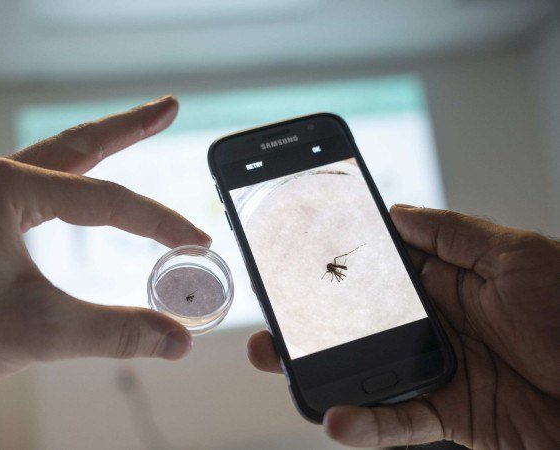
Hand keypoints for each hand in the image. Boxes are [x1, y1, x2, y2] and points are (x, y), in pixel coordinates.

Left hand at [0, 95, 210, 399]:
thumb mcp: (38, 331)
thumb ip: (115, 332)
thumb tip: (176, 340)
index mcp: (7, 188)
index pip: (107, 199)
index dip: (159, 222)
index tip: (197, 241)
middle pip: (80, 144)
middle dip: (128, 126)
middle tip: (168, 106)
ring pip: (59, 160)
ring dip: (102, 144)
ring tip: (138, 126)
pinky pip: (43, 186)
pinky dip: (77, 177)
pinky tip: (87, 182)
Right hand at [248, 206, 559, 447]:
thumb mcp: (517, 256)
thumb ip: (453, 234)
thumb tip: (397, 212)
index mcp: (449, 279)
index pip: (380, 267)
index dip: (338, 260)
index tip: (295, 255)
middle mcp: (437, 322)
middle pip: (360, 320)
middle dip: (313, 318)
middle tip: (274, 314)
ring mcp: (439, 369)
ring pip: (366, 370)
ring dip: (321, 370)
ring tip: (280, 362)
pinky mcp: (448, 414)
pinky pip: (396, 422)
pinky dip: (364, 424)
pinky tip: (336, 418)